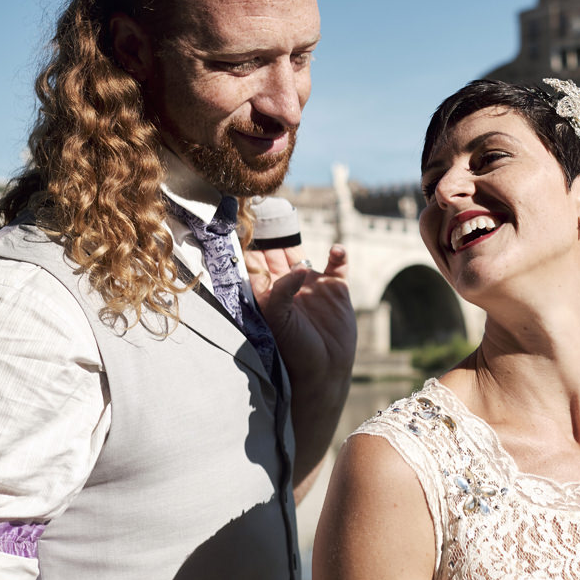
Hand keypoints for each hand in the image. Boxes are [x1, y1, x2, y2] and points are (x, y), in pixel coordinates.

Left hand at [247, 243, 356, 488]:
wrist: (324, 371)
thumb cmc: (293, 350)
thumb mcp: (278, 320)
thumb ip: (280, 292)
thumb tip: (299, 268)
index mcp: (267, 293)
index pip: (254, 262)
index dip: (248, 242)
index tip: (240, 219)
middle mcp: (287, 286)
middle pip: (276, 252)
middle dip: (270, 233)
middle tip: (265, 209)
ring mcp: (312, 286)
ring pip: (303, 253)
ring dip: (298, 239)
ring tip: (291, 220)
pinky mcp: (336, 290)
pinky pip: (338, 265)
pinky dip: (339, 255)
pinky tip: (336, 251)